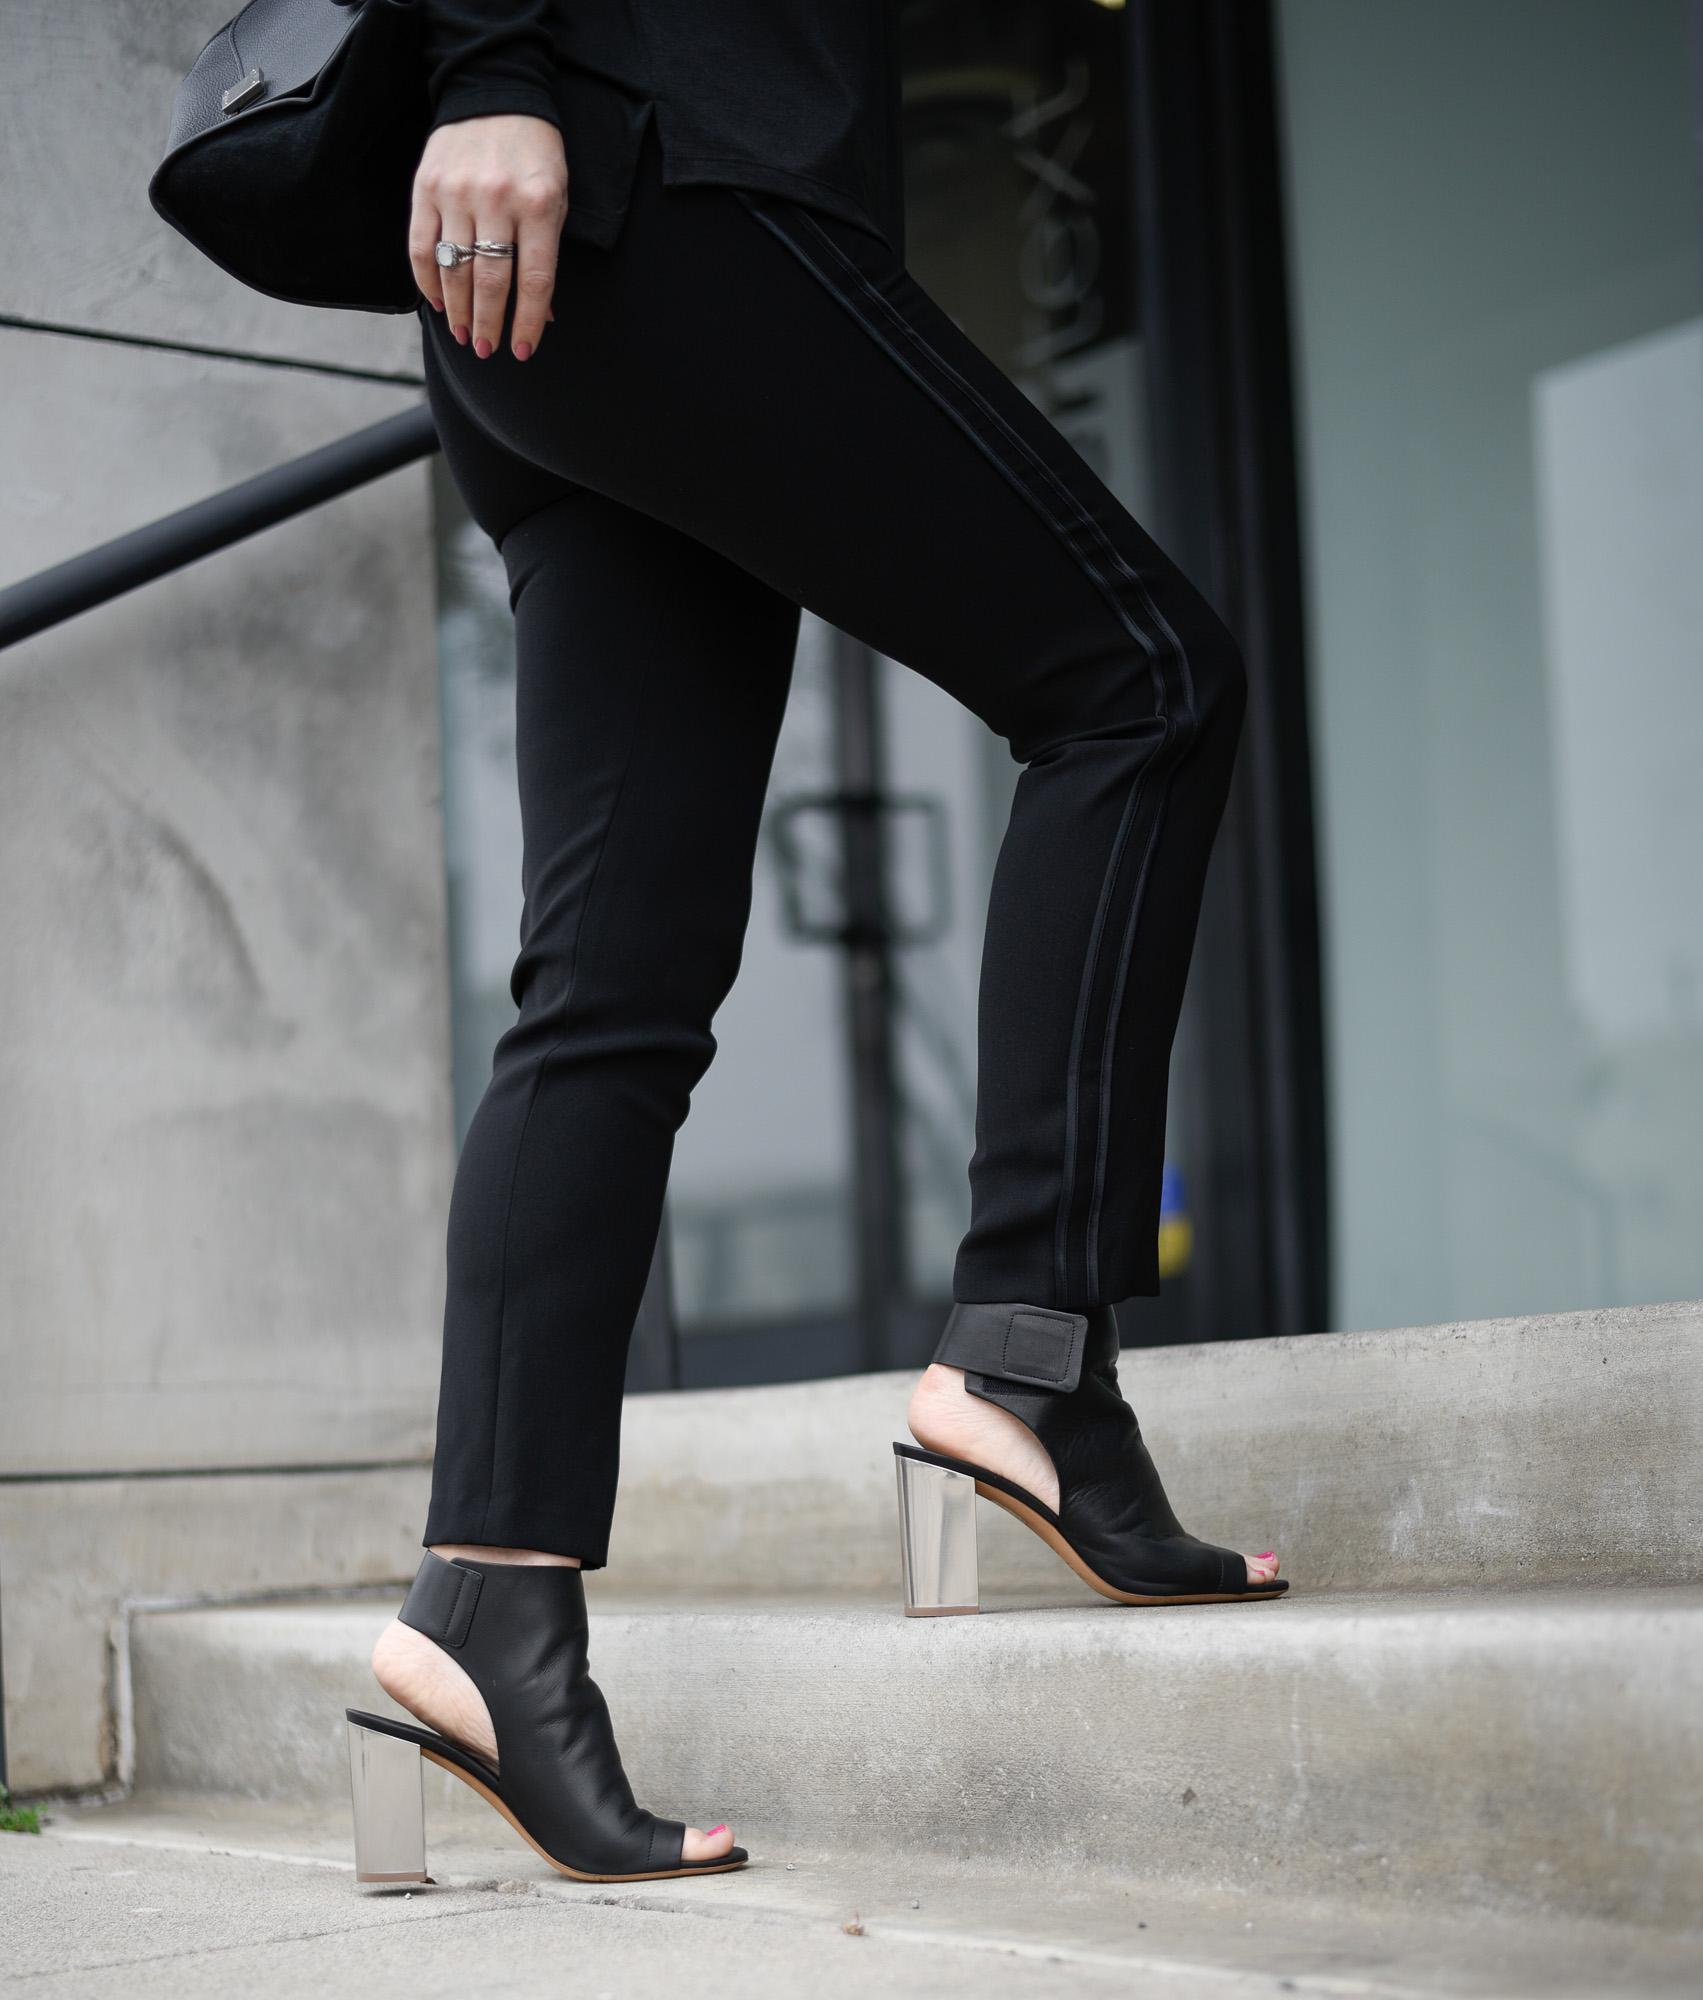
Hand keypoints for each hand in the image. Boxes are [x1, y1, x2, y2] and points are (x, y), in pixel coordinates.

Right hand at [409, 115, 567, 360]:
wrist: (494, 94)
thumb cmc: (533, 155)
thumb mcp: (556, 199)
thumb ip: (547, 253)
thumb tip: (542, 314)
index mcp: (539, 204)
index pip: (534, 281)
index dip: (527, 323)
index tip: (521, 352)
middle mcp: (496, 199)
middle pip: (490, 282)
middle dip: (489, 324)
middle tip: (487, 350)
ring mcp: (457, 193)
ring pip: (454, 271)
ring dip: (458, 312)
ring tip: (465, 335)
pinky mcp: (425, 188)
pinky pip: (421, 248)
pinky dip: (428, 282)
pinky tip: (438, 304)